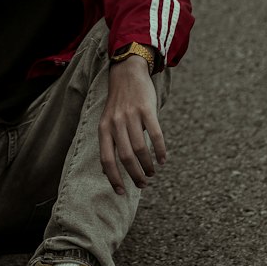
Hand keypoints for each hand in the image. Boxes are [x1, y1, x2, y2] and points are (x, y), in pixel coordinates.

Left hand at [98, 56, 166, 194]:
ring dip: (148, 165)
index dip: (113, 179)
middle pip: (126, 158)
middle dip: (135, 176)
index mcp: (104, 128)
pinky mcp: (146, 109)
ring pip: (141, 149)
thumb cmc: (117, 102)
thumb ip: (108, 143)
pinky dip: (160, 151)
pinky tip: (163, 160)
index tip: (121, 193)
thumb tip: (106, 172)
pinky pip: (155, 135)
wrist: (127, 72)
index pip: (106, 160)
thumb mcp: (106, 121)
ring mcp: (131, 116)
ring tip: (152, 173)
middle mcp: (116, 123)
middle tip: (143, 184)